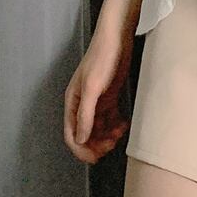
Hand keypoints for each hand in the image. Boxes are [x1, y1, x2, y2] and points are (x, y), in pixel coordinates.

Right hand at [63, 30, 132, 163]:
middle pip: (85, 133)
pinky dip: (116, 124)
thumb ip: (85, 113)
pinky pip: (110, 117)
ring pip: (99, 126)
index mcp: (72, 102)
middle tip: (111, 146)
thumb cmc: (102, 57)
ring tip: (120, 134)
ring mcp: (96, 100)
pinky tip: (124, 124)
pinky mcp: (109, 95)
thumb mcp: (92, 87)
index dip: (81, 149)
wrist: (117, 37)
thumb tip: (79, 138)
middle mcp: (82, 103)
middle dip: (97, 143)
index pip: (71, 134)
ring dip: (107, 135)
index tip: (94, 159)